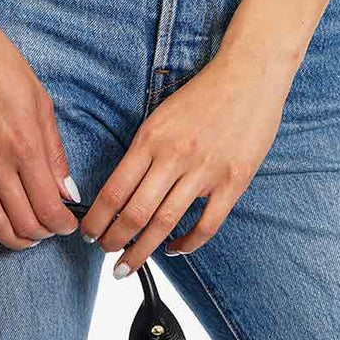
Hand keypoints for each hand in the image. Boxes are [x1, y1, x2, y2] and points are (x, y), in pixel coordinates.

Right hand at [0, 0, 79, 247]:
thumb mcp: (40, 104)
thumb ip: (55, 152)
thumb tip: (67, 191)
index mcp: (25, 145)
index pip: (49, 207)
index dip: (62, 225)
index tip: (68, 225)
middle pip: (23, 222)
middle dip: (42, 234)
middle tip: (48, 230)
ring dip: (12, 237)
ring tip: (23, 234)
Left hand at [80, 52, 291, 273]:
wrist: (250, 74)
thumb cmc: (204, 95)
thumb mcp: (161, 117)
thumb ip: (144, 152)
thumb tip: (123, 190)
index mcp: (150, 139)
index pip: (114, 190)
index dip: (97, 220)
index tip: (89, 234)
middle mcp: (174, 156)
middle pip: (135, 213)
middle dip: (114, 241)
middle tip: (106, 255)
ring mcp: (204, 171)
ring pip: (165, 223)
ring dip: (142, 250)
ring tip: (129, 266)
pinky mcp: (233, 181)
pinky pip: (206, 225)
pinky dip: (187, 244)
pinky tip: (174, 249)